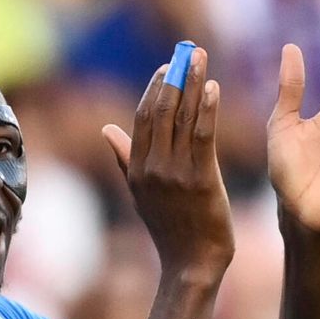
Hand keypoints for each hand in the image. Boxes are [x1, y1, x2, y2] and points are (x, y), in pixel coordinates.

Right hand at [102, 48, 233, 274]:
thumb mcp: (139, 193)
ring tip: (202, 60)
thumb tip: (105, 130)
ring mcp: (175, 174)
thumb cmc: (170, 229)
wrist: (191, 264)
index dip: (154, 88)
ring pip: (182, 118)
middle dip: (175, 77)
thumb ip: (124, 158)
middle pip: (161, 111)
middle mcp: (151, 168)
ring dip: (193, 84)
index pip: (142, 118)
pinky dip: (207, 109)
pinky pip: (203, 136)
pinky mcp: (201, 180)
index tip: (167, 67)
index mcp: (136, 170)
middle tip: (188, 54)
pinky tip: (213, 89)